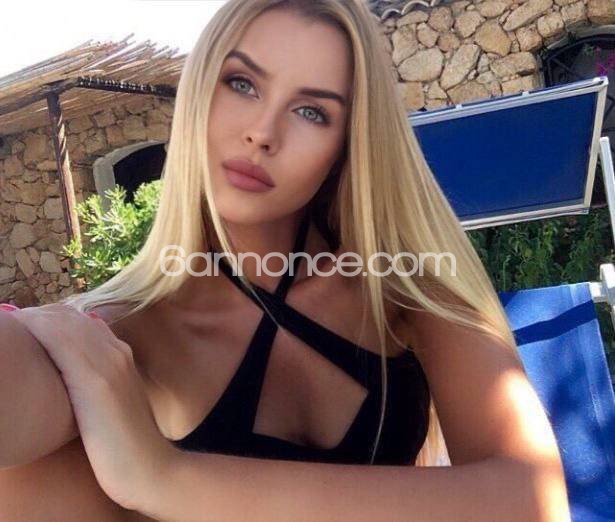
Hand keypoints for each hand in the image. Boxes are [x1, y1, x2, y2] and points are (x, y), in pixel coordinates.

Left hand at [9, 303, 181, 510]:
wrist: (149, 467)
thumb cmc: (127, 445)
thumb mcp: (114, 406)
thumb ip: (99, 386)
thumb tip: (71, 380)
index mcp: (122, 356)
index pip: (83, 323)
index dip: (55, 319)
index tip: (30, 323)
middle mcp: (116, 352)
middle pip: (72, 318)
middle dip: (41, 315)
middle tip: (12, 318)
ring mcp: (108, 363)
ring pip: (65, 324)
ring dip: (34, 318)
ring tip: (9, 320)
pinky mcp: (94, 381)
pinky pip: (60, 341)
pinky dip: (38, 329)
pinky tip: (20, 328)